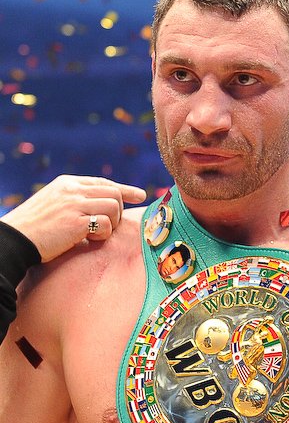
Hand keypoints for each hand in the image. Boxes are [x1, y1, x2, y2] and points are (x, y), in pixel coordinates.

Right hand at [0, 175, 146, 261]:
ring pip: (113, 206)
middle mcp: (72, 189)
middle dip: (118, 211)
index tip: (139, 195)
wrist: (14, 240)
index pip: (103, 182)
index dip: (124, 189)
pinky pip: (105, 223)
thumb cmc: (34, 229)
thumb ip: (75, 202)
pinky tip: (88, 240)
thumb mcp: (54, 205)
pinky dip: (103, 234)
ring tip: (96, 234)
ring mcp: (74, 203)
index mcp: (67, 183)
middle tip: (108, 227)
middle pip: (114, 193)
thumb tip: (100, 210)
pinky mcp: (76, 221)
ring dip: (111, 223)